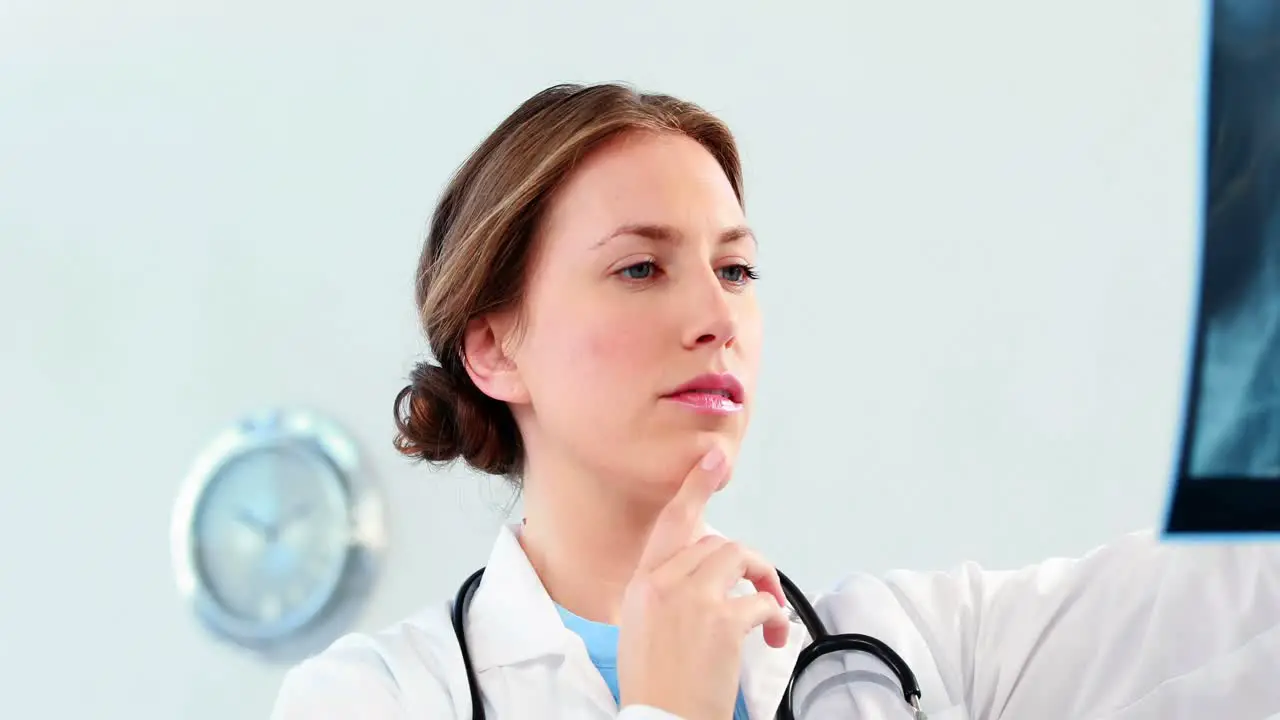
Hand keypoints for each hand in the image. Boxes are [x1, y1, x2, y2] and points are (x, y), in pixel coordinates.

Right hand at [617, 443, 789, 719]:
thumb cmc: (656, 684)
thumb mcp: (644, 626)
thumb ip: (669, 590)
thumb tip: (708, 569)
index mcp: (642, 584)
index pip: (671, 523)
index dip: (696, 487)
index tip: (716, 457)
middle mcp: (664, 584)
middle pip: (716, 544)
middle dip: (745, 563)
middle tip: (760, 590)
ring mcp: (693, 600)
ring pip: (740, 559)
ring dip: (763, 581)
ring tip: (768, 613)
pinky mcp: (722, 622)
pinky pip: (762, 601)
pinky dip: (774, 617)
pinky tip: (769, 637)